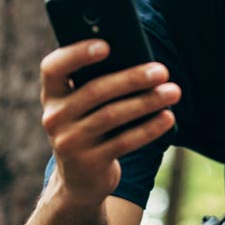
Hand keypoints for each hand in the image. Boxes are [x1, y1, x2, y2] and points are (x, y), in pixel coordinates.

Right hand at [39, 39, 180, 207]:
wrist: (80, 179)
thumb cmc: (90, 124)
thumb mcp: (85, 104)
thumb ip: (99, 80)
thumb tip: (141, 61)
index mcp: (52, 94)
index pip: (53, 68)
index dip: (77, 54)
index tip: (107, 45)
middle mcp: (54, 117)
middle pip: (94, 91)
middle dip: (131, 79)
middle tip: (162, 70)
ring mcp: (69, 143)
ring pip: (112, 116)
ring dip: (146, 102)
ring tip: (172, 91)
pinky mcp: (88, 164)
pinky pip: (123, 142)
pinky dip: (148, 128)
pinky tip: (168, 117)